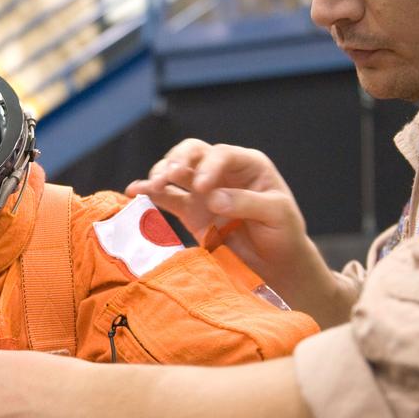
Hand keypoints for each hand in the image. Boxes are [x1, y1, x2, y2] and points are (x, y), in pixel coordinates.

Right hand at [126, 139, 350, 325]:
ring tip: (152, 186)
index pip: (222, 154)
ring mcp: (202, 191)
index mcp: (248, 165)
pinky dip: (149, 193)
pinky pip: (166, 198)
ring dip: (160, 174)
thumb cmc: (284, 234)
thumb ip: (247, 203)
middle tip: (169, 176)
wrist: (276, 265)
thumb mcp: (278, 215)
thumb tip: (212, 197)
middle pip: (192, 152)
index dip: (208, 166)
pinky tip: (134, 192)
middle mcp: (221, 172)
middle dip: (177, 160)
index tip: (202, 188)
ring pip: (175, 170)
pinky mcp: (190, 211)